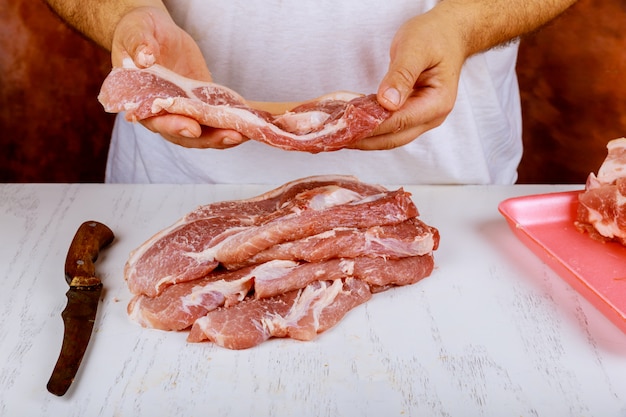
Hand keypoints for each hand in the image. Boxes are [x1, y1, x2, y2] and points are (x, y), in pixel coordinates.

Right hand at [111, 7, 244, 147]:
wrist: (154, 32)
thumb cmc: (137, 32)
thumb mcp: (135, 32)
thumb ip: (138, 45)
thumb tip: (144, 57)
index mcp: (142, 100)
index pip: (157, 120)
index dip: (174, 126)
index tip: (192, 128)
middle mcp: (163, 113)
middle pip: (185, 135)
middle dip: (209, 138)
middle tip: (231, 135)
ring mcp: (184, 111)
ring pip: (204, 132)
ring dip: (224, 136)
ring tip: (245, 133)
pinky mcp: (200, 104)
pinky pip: (215, 119)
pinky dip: (231, 124)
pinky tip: (250, 124)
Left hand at [349, 9, 466, 149]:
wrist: (447, 33)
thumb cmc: (434, 37)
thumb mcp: (415, 48)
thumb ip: (402, 75)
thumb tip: (388, 102)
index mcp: (437, 103)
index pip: (399, 121)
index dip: (371, 127)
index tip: (346, 127)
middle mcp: (431, 116)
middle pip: (393, 138)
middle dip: (363, 140)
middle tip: (334, 138)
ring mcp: (422, 118)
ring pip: (389, 137)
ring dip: (364, 137)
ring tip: (338, 134)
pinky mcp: (411, 115)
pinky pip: (388, 126)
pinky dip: (369, 127)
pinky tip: (350, 123)